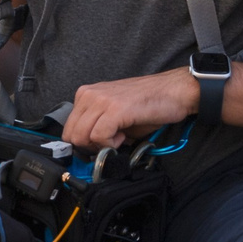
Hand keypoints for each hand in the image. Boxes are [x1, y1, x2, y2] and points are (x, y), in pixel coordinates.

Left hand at [61, 69, 197, 152]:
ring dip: (100, 145)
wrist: (174, 91)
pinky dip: (110, 144)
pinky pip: (98, 136)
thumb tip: (88, 149)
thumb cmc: (147, 104)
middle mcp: (89, 94)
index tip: (100, 145)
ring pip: (81, 137)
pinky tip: (123, 137)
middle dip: (89, 147)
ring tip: (119, 137)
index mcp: (86, 94)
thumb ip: (96, 128)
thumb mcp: (114, 115)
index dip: (84, 143)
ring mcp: (101, 100)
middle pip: (71, 135)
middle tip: (110, 144)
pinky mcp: (114, 109)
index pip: (68, 129)